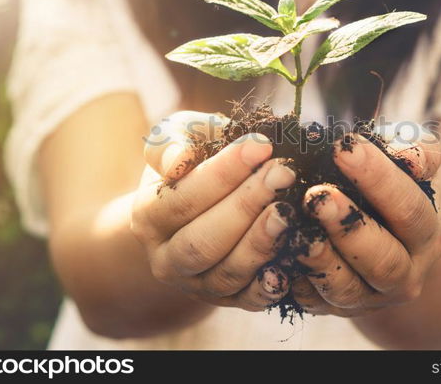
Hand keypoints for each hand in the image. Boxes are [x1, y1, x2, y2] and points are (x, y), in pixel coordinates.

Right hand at [131, 111, 295, 310]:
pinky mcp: (227, 300)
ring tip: (290, 210)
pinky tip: (292, 260)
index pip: (182, 199)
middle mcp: (166, 259)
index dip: (223, 173)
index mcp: (148, 217)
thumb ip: (173, 143)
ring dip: (261, 241)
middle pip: (204, 240)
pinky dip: (270, 284)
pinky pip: (249, 300)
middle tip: (284, 173)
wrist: (196, 206)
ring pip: (227, 273)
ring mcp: (196, 285)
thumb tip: (180, 160)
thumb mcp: (176, 139)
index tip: (261, 146)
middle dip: (246, 206)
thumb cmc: (193, 161)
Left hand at [292, 129, 440, 316]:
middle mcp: (404, 275)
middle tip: (316, 195)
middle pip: (382, 259)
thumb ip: (415, 153)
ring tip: (294, 228)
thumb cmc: (391, 192)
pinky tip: (274, 255)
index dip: (378, 179)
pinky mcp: (332, 310)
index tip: (343, 148)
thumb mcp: (409, 169)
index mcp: (425, 236)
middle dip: (348, 227)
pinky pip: (311, 301)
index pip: (409, 209)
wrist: (384, 246)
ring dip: (319, 258)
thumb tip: (410, 157)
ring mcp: (367, 298)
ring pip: (345, 288)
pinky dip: (292, 281)